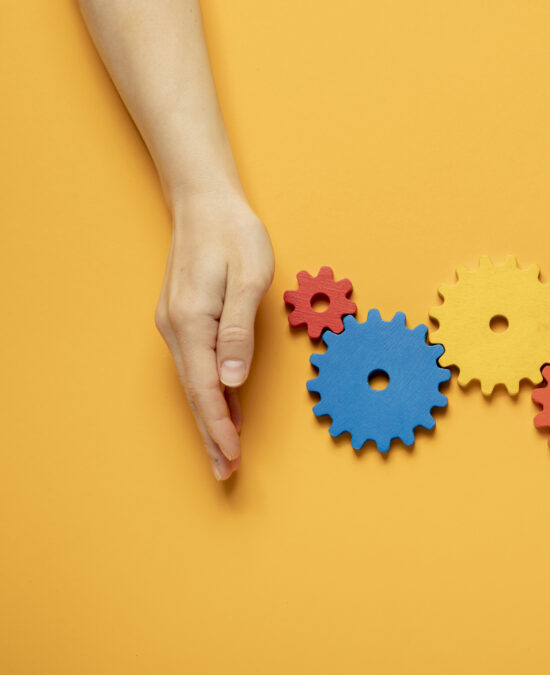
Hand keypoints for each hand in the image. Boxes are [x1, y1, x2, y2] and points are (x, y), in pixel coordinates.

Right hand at [154, 193, 273, 479]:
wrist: (205, 202)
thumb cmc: (233, 234)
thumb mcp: (247, 277)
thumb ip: (238, 331)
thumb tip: (231, 380)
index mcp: (192, 321)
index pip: (206, 387)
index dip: (219, 425)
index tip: (233, 454)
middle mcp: (177, 328)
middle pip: (194, 394)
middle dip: (211, 435)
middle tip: (226, 472)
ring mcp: (177, 325)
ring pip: (194, 384)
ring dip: (209, 419)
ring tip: (224, 454)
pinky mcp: (185, 320)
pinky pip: (197, 367)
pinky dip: (209, 394)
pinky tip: (222, 410)